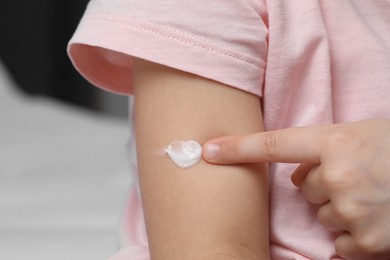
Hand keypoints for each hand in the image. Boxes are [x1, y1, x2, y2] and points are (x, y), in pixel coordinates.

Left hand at [203, 119, 389, 259]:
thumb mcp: (362, 136)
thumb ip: (324, 150)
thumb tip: (296, 175)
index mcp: (336, 141)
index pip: (274, 144)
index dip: (237, 148)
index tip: (207, 151)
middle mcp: (339, 174)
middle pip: (305, 188)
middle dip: (323, 185)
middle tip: (355, 177)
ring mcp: (353, 210)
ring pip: (323, 216)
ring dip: (342, 210)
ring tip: (373, 197)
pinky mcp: (367, 241)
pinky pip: (341, 243)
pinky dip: (356, 236)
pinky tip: (379, 219)